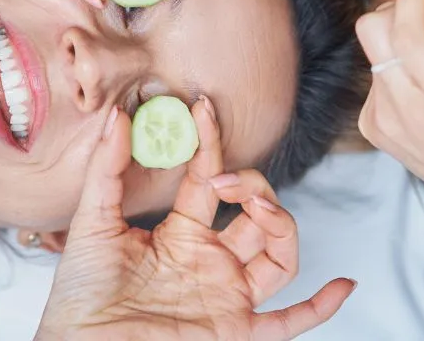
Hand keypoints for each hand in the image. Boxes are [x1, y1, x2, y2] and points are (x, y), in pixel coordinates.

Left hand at [37, 100, 354, 339]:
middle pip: (256, 213)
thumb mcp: (91, 224)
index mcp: (181, 235)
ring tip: (262, 210)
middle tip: (227, 180)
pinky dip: (320, 308)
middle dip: (252, 186)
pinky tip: (344, 285)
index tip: (205, 106)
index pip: (210, 177)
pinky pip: (287, 324)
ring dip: (282, 226)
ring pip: (279, 256)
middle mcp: (212, 262)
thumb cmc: (79, 298)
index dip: (213, 142)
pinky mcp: (234, 332)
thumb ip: (106, 170)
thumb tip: (117, 115)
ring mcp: (227, 297)